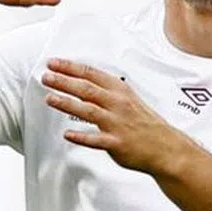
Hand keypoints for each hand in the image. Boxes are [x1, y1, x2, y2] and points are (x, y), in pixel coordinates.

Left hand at [41, 58, 189, 173]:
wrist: (165, 146)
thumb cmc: (144, 123)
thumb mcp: (129, 99)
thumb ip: (106, 91)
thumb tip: (82, 83)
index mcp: (120, 91)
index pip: (92, 74)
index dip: (71, 67)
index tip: (54, 63)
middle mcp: (117, 104)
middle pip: (87, 89)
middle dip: (64, 81)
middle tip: (46, 77)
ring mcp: (117, 123)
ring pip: (88, 110)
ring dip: (67, 104)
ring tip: (50, 98)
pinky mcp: (117, 143)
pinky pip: (96, 140)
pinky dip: (81, 137)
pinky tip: (67, 134)